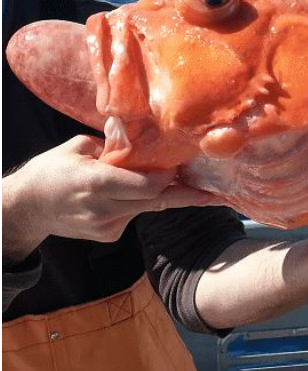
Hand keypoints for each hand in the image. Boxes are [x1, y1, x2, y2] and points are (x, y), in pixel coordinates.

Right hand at [3, 135, 218, 260]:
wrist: (27, 209)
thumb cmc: (52, 171)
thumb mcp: (78, 148)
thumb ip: (111, 145)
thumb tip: (141, 134)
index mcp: (96, 182)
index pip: (147, 187)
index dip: (169, 179)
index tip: (183, 166)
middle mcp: (104, 208)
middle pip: (158, 202)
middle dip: (188, 196)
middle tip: (218, 193)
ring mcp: (107, 226)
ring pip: (148, 208)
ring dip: (165, 196)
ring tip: (190, 186)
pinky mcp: (110, 236)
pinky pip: (135, 215)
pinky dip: (141, 203)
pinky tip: (130, 193)